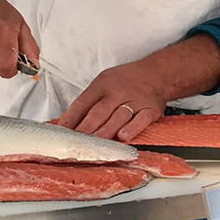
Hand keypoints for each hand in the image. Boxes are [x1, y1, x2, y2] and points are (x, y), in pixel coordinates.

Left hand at [57, 59, 172, 141]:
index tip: (60, 133)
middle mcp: (118, 92)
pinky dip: (131, 129)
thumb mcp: (104, 82)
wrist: (158, 74)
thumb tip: (66, 124)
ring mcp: (136, 101)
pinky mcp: (151, 110)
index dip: (70, 119)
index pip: (82, 103)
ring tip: (93, 146)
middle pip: (98, 112)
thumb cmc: (127, 81)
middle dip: (85, 130)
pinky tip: (122, 137)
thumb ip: (88, 103)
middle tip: (74, 144)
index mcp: (103, 85)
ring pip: (118, 118)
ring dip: (104, 132)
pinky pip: (141, 120)